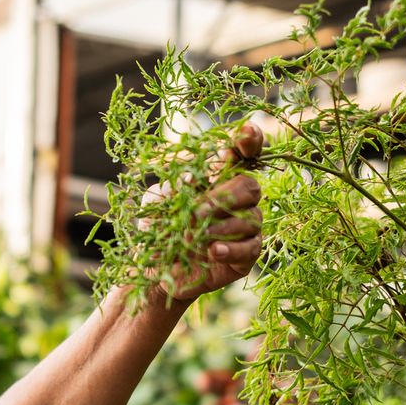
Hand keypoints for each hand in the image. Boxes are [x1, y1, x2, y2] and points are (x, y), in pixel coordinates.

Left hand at [151, 124, 264, 301]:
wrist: (153, 270)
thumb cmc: (157, 229)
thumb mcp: (158, 201)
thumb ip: (177, 185)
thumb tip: (197, 177)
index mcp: (218, 179)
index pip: (241, 154)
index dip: (249, 141)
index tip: (245, 135)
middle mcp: (237, 201)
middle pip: (250, 187)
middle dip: (225, 197)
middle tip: (196, 212)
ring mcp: (245, 228)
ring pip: (252, 218)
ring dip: (221, 227)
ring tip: (192, 238)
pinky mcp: (246, 256)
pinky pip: (251, 248)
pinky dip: (231, 248)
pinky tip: (212, 251)